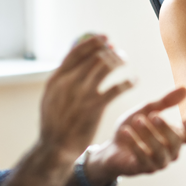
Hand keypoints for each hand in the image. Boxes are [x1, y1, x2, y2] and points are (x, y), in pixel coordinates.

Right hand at [39, 35, 133, 160]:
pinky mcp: (95, 107)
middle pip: (94, 56)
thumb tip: (74, 59)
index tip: (105, 38)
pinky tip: (134, 81)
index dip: (93, 42)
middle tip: (119, 52)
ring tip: (125, 61)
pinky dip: (128, 82)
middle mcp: (69, 83)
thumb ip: (62, 79)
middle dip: (109, 51)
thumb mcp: (51, 96)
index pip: (76, 52)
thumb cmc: (55, 122)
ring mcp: (82, 94)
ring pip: (106, 67)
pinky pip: (117, 88)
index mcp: (56, 79)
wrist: (54, 147)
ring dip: (119, 61)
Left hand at [89, 87, 185, 179]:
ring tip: (137, 121)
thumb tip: (185, 89)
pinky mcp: (143, 168)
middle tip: (153, 115)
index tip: (185, 119)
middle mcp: (170, 152)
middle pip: (177, 143)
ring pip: (161, 152)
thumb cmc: (133, 128)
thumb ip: (165, 102)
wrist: (112, 147)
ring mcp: (158, 162)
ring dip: (150, 135)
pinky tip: (126, 132)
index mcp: (175, 137)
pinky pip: (143, 159)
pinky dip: (135, 144)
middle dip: (166, 128)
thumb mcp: (147, 110)